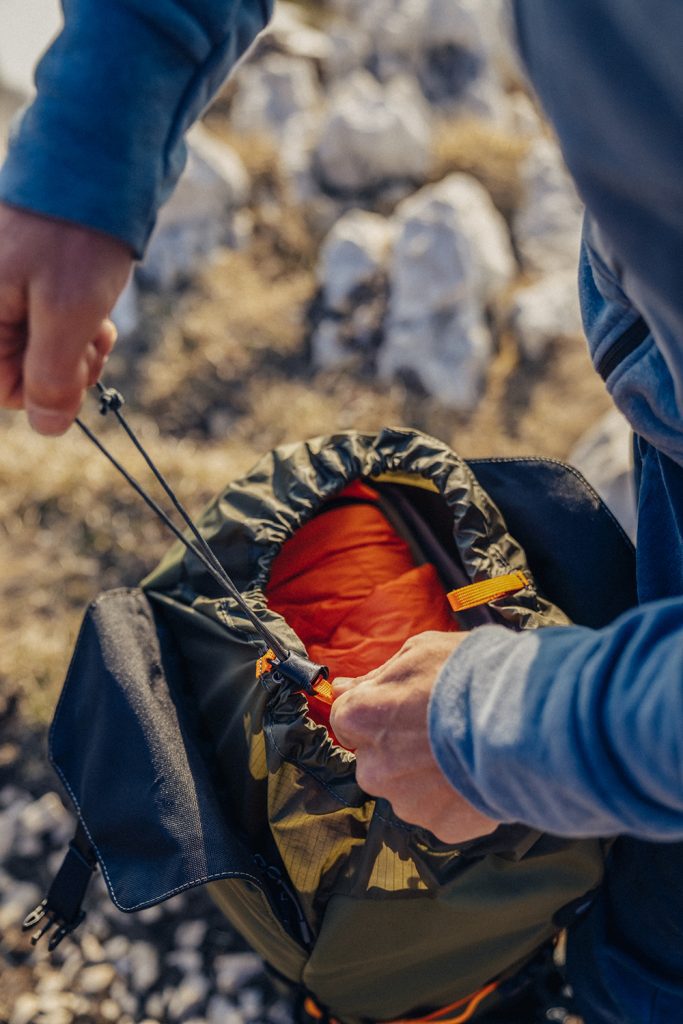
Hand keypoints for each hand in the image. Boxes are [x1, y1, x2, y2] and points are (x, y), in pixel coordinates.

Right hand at [0, 203, 133, 433]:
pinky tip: (98, 307)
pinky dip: (80, 322)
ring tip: (99, 318)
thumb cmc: (77, 236)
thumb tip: (48, 428)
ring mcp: (7, 289)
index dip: (48, 390)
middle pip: (25, 370)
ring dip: (80, 344)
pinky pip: (52, 320)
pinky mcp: (29, 278)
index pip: (5, 390)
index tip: (79, 365)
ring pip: (44, 347)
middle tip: (94, 336)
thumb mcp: (68, 315)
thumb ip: (52, 376)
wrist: (97, 162)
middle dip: (69, 364)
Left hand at [330, 631, 499, 843]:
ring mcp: (407, 802)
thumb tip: (343, 688)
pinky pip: (440, 812)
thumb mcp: (418, 653)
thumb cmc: (469, 674)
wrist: (527, 716)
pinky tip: (476, 773)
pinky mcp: (441, 826)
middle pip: (375, 759)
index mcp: (361, 719)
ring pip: (406, 789)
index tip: (402, 705)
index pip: (346, 720)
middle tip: (436, 729)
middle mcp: (373, 768)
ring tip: (463, 750)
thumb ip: (375, 677)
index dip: (376, 710)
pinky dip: (454, 798)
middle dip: (397, 747)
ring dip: (425, 775)